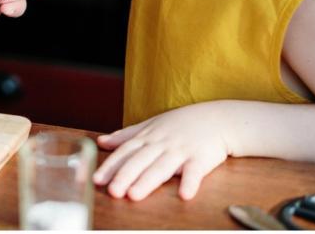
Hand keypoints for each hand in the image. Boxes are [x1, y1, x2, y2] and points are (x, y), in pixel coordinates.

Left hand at [93, 102, 232, 200]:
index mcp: (148, 136)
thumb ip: (126, 135)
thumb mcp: (151, 125)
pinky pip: (195, 171)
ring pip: (162, 167)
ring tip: (134, 195)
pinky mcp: (201, 158)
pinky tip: (184, 195)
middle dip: (124, 175)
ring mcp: (181, 150)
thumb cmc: (181, 124)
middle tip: (112, 191)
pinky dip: (190, 182)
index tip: (96, 179)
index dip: (111, 165)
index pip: (125, 152)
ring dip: (148, 181)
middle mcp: (161, 143)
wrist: (217, 118)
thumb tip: (101, 141)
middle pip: (140, 160)